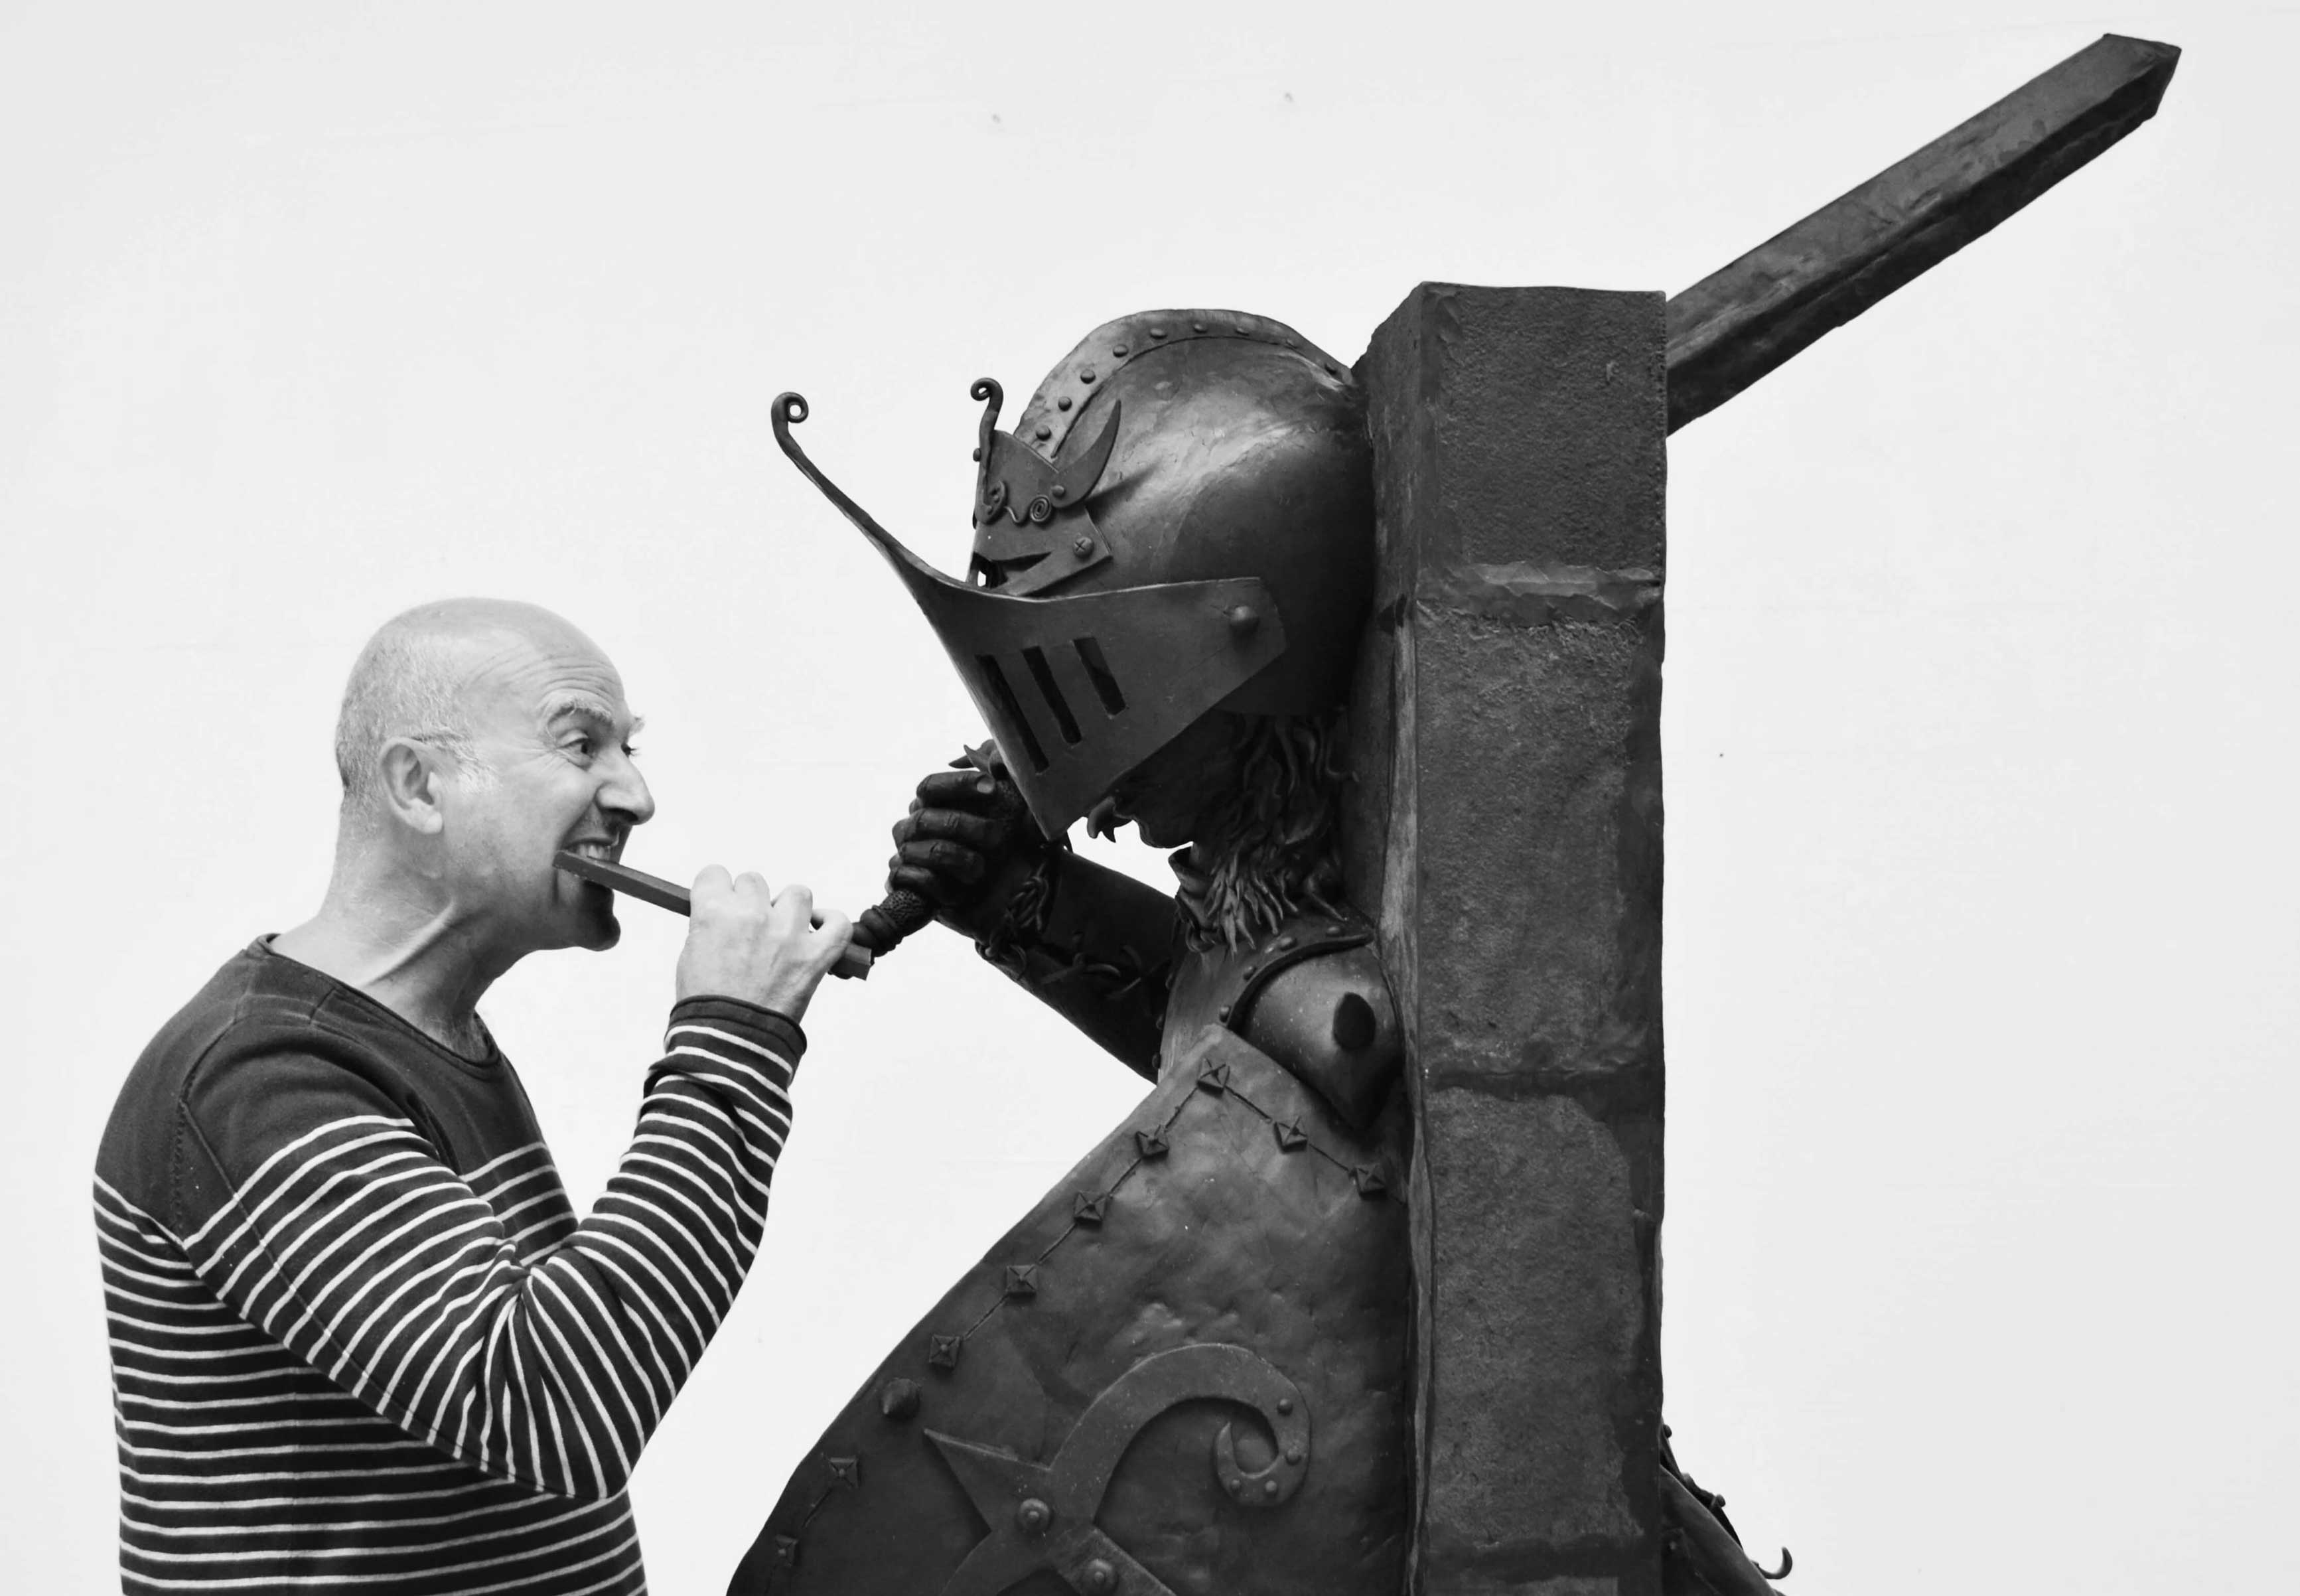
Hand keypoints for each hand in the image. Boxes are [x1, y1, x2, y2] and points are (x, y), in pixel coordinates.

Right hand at [675, 868, 853, 1021]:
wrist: (731, 1044)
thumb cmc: (706, 1006)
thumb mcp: (690, 957)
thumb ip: (708, 926)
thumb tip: (724, 911)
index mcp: (713, 913)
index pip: (715, 875)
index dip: (718, 891)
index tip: (721, 904)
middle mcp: (751, 916)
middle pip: (753, 882)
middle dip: (750, 902)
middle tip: (749, 930)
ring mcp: (787, 934)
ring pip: (796, 894)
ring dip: (789, 910)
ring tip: (782, 935)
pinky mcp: (816, 955)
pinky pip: (837, 922)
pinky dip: (830, 923)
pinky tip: (817, 932)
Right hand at [886, 755, 1051, 939]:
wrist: (1016, 895)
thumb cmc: (1011, 845)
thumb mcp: (1022, 805)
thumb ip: (1010, 773)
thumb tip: (995, 761)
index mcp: (933, 803)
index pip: (930, 785)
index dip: (959, 784)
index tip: (992, 788)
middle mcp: (914, 827)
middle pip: (924, 818)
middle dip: (963, 827)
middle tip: (995, 837)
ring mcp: (908, 857)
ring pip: (918, 851)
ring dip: (958, 861)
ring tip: (981, 871)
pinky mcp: (907, 888)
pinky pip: (910, 879)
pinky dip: (941, 886)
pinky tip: (960, 892)